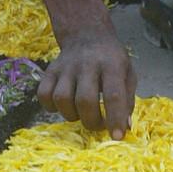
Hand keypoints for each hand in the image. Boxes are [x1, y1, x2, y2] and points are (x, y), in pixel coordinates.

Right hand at [38, 24, 136, 138]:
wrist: (87, 35)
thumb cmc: (111, 60)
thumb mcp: (128, 74)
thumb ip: (128, 100)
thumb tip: (124, 127)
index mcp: (112, 64)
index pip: (113, 95)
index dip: (115, 119)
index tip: (117, 136)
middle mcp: (87, 63)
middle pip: (85, 100)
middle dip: (92, 122)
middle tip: (99, 124)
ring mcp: (66, 66)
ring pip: (62, 99)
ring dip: (72, 115)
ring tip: (82, 113)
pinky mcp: (50, 70)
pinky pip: (44, 95)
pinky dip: (52, 107)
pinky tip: (64, 106)